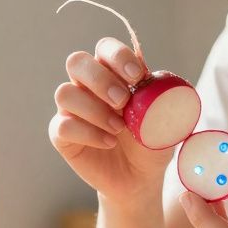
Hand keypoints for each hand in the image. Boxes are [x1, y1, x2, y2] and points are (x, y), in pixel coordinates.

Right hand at [50, 37, 174, 205]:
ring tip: (119, 128)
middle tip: (123, 102)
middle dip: (100, 79)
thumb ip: (163, 101)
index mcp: (113, 74)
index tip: (137, 76)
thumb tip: (158, 84)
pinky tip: (109, 143)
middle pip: (76, 62)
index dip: (118, 57)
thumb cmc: (152, 143)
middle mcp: (87, 86)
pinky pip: (62, 125)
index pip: (105, 49)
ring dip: (94, 110)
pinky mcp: (62, 135)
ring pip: (64, 93)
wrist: (141, 178)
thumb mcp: (166, 122)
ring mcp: (72, 110)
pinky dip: (88, 133)